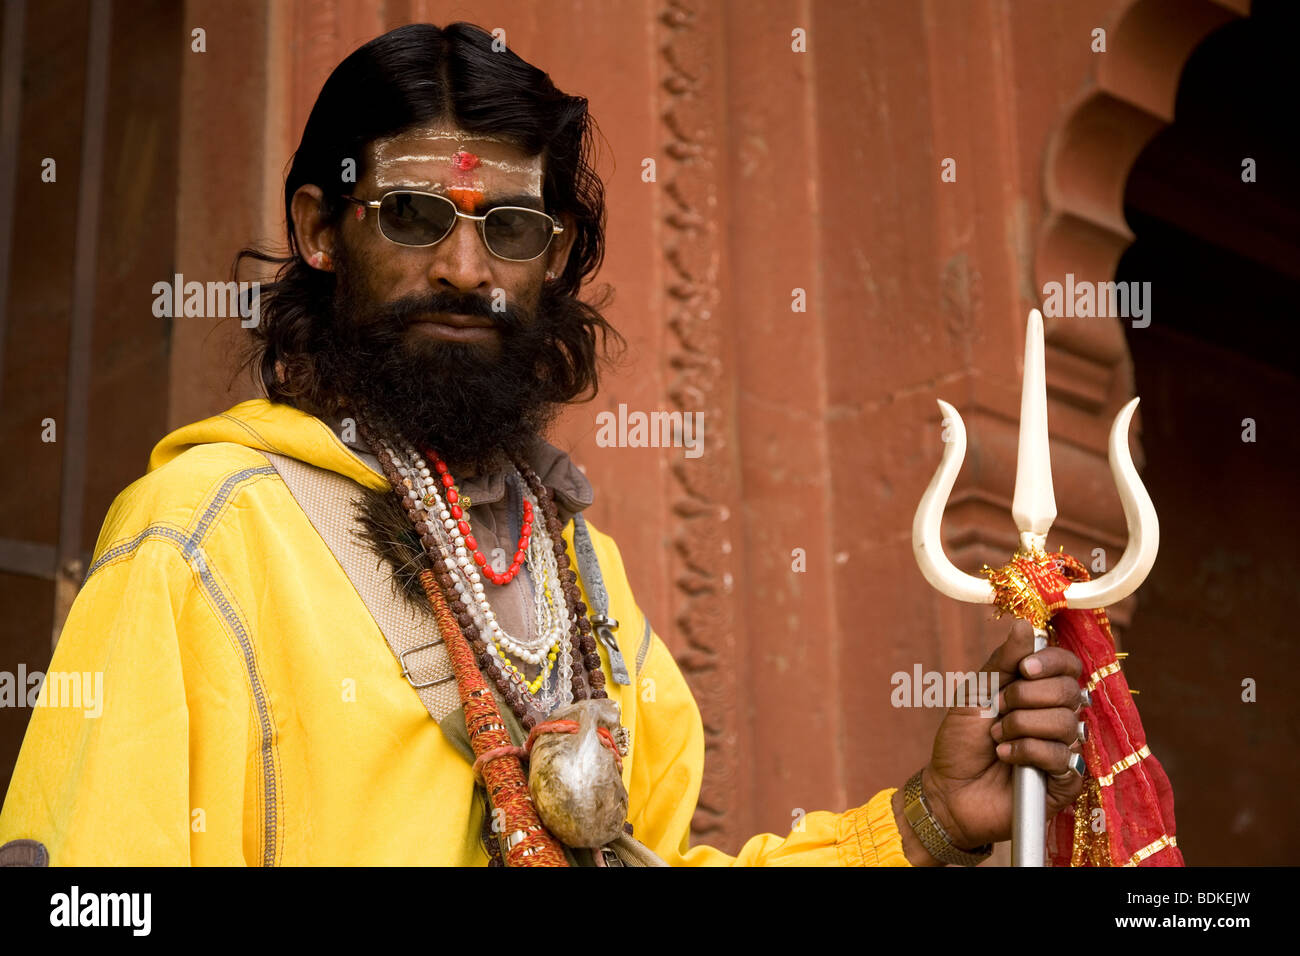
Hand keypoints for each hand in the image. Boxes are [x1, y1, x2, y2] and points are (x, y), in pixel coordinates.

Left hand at [901, 619, 1085, 861]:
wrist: (949, 788)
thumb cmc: (961, 740)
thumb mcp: (977, 692)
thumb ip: (1003, 661)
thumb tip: (1026, 625)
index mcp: (1039, 692)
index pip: (1069, 666)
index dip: (1052, 662)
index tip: (1024, 669)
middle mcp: (1057, 717)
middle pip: (1069, 691)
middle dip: (1026, 697)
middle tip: (998, 710)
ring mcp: (1064, 749)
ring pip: (1066, 723)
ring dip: (1021, 727)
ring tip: (997, 739)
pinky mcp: (1065, 781)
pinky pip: (1062, 757)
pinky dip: (1027, 752)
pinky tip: (1006, 757)